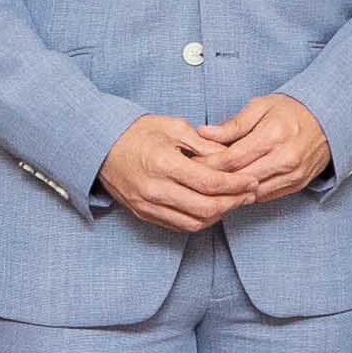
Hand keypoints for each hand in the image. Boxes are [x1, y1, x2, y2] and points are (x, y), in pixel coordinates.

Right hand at [97, 115, 251, 230]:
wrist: (99, 145)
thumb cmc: (137, 132)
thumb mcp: (173, 127)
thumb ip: (204, 144)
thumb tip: (232, 157)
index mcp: (164, 163)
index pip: (210, 183)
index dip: (237, 185)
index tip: (253, 180)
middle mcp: (155, 189)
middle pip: (207, 208)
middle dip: (234, 202)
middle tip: (250, 193)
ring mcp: (148, 205)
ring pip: (195, 222)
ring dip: (220, 215)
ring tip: (235, 201)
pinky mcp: (144, 213)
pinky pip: (179, 225)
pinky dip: (201, 220)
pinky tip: (213, 209)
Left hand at [197, 93, 332, 205]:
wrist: (328, 119)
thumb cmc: (291, 110)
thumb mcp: (260, 107)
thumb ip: (232, 124)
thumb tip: (203, 134)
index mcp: (272, 135)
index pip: (231, 158)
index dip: (208, 163)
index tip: (192, 162)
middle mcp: (284, 158)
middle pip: (239, 178)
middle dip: (214, 179)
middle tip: (194, 177)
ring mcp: (293, 174)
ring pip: (251, 192)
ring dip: (230, 191)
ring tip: (211, 185)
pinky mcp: (297, 185)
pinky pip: (265, 196)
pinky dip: (247, 194)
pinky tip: (234, 189)